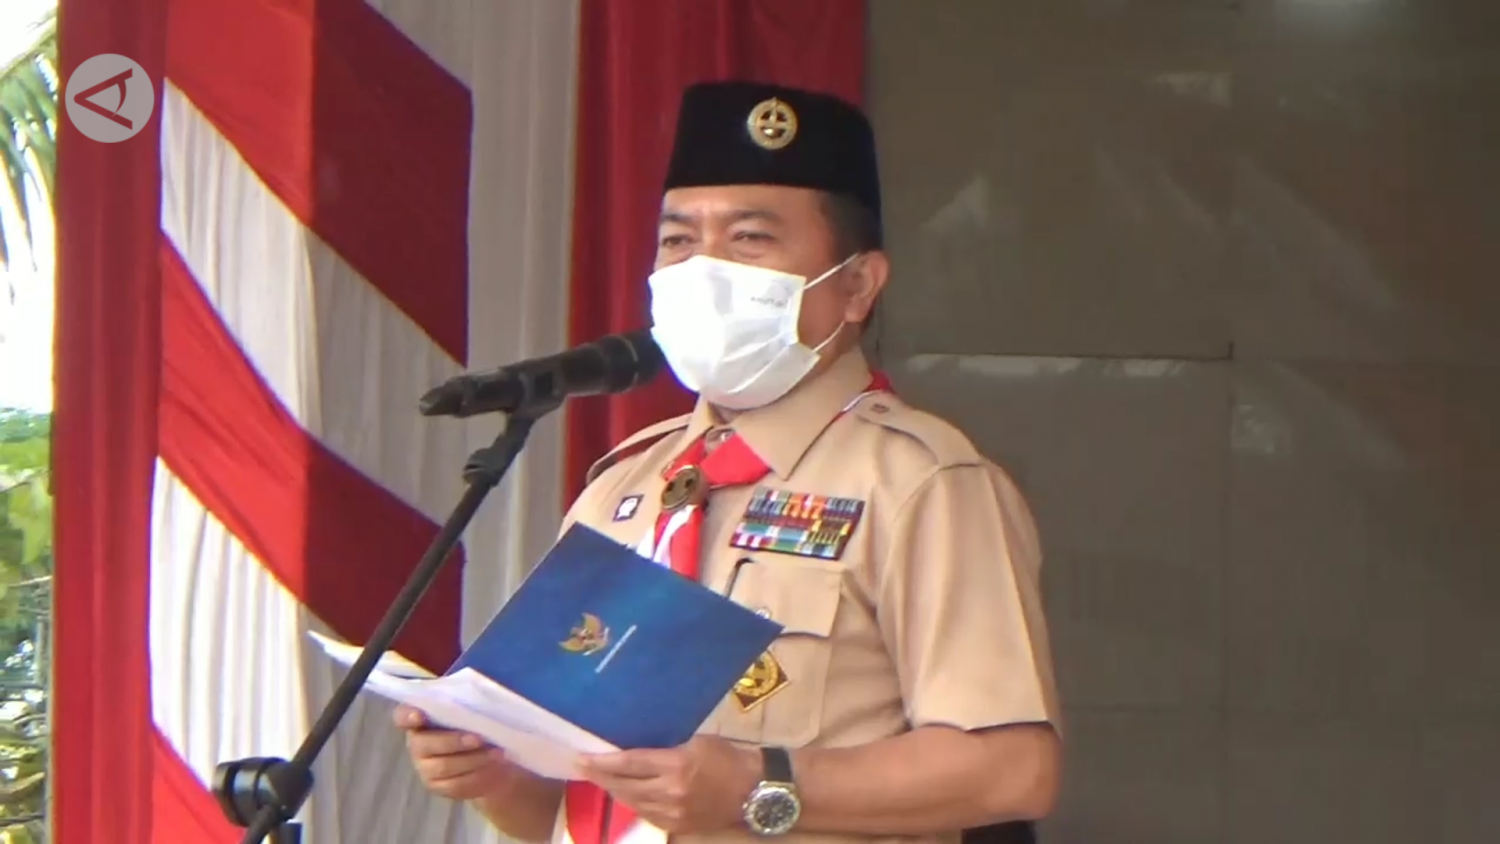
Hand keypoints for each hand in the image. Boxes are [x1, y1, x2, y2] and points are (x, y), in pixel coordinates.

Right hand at [394, 704, 517, 800]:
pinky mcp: (437, 786)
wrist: (494, 760)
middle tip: (480, 738)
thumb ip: (468, 704)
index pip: (402, 716)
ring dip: (472, 759)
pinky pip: (455, 784)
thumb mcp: (476, 711)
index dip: (407, 715)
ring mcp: (425, 767)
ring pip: (444, 766)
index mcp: (420, 718)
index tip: (420, 715)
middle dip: (454, 741)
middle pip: (424, 744)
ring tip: (497, 752)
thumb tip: (477, 698)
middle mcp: (417, 742)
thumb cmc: (481, 726)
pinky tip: (492, 766)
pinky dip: (476, 775)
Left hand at [576, 736, 761, 833]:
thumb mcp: (696, 742)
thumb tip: (640, 752)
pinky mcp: (679, 828)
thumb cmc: (729, 758)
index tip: (583, 757)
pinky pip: (647, 816)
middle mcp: (671, 792)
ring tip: (602, 780)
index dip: (604, 762)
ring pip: (633, 804)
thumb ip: (666, 749)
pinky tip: (626, 796)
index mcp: (676, 766)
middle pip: (625, 786)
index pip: (630, 764)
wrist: (756, 790)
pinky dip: (634, 804)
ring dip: (615, 792)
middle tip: (584, 767)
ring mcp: (674, 814)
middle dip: (601, 777)